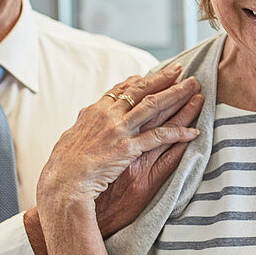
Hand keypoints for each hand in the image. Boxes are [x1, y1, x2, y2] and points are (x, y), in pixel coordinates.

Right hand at [35, 63, 200, 219]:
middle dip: (163, 78)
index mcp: (94, 111)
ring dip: (177, 95)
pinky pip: (159, 138)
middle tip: (181, 70)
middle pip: (141, 90)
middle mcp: (107, 116)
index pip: (121, 89)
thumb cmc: (62, 167)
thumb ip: (83, 125)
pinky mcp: (128, 149)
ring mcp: (118, 131)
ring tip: (194, 88)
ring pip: (154, 106)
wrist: (61, 185)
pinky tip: (194, 132)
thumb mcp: (70, 138)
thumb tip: (85, 117)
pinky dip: (178, 134)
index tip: (155, 74)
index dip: (140, 80)